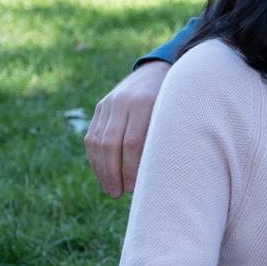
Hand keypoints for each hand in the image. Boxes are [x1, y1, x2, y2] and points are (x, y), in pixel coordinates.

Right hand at [84, 61, 170, 197]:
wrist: (158, 71)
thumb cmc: (174, 103)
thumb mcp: (174, 117)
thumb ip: (164, 140)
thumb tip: (156, 178)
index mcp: (144, 103)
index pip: (133, 143)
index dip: (131, 168)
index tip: (135, 188)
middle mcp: (122, 101)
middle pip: (111, 144)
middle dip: (113, 173)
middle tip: (118, 194)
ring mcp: (108, 102)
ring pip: (97, 141)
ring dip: (102, 169)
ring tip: (110, 189)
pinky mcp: (100, 106)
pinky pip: (92, 136)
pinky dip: (95, 158)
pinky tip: (103, 174)